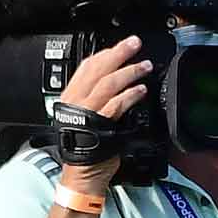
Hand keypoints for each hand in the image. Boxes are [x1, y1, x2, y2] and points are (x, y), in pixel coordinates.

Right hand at [57, 35, 153, 193]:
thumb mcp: (88, 115)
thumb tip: (118, 80)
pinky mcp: (99, 124)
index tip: (122, 46)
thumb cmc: (86, 146)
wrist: (82, 173)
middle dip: (119, 53)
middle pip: (98, 69)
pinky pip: (116, 104)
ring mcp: (87, 111)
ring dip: (129, 72)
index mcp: (71, 95)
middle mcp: (76, 100)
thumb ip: (98, 98)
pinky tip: (142, 90)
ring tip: (145, 66)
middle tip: (135, 43)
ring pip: (108, 83)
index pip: (87, 66)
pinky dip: (130, 95)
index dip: (106, 54)